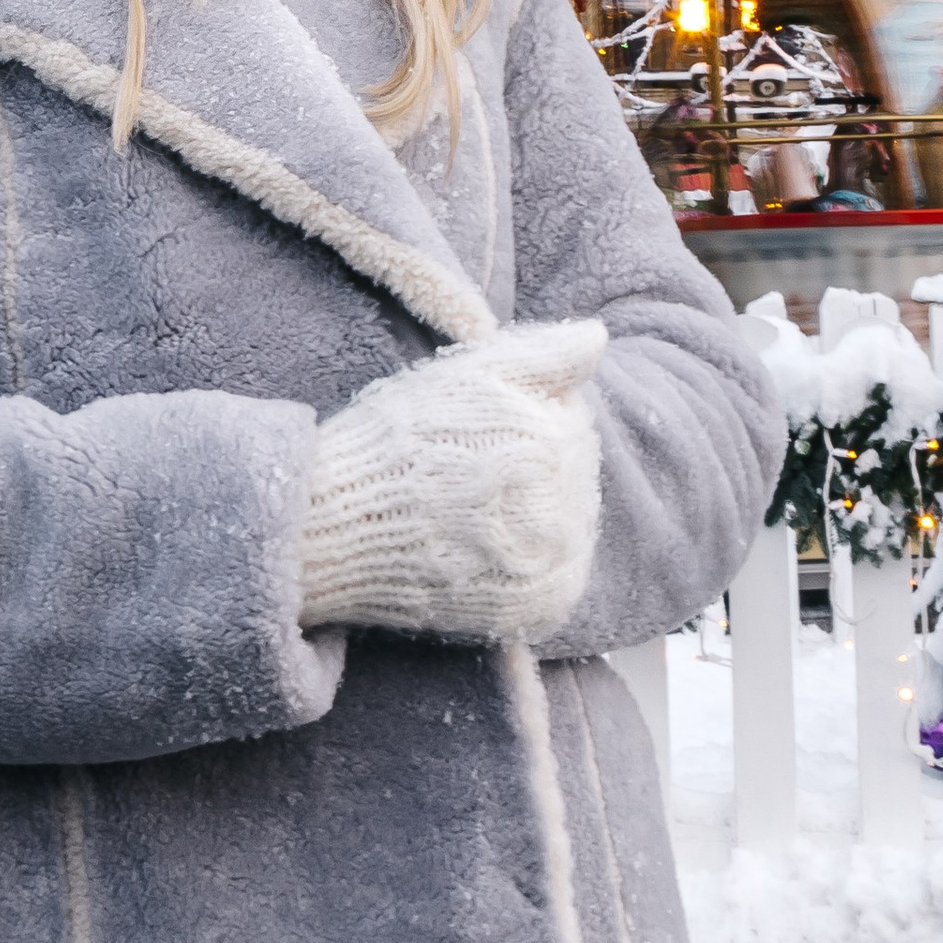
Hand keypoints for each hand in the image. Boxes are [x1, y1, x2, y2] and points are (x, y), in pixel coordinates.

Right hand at [299, 319, 605, 643]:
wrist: (343, 524)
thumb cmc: (399, 438)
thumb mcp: (469, 371)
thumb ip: (544, 353)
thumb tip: (598, 336)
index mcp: (557, 438)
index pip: (570, 420)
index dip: (521, 419)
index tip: (473, 432)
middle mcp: (568, 501)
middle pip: (574, 472)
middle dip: (532, 467)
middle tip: (468, 473)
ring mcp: (556, 560)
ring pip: (571, 524)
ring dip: (537, 515)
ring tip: (474, 511)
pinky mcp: (540, 606)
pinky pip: (562, 578)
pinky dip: (536, 566)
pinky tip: (490, 550)